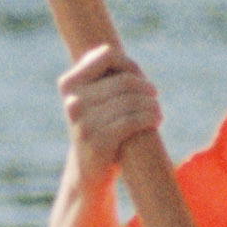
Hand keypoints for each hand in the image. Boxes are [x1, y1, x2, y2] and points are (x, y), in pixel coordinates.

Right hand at [58, 43, 161, 169]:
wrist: (90, 172)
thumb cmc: (100, 128)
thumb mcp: (96, 99)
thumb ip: (103, 76)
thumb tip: (121, 57)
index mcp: (69, 83)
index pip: (107, 54)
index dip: (130, 65)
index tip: (139, 79)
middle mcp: (72, 101)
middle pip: (124, 80)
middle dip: (146, 88)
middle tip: (153, 97)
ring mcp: (83, 122)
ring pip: (131, 100)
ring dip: (152, 105)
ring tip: (157, 111)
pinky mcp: (97, 141)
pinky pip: (132, 120)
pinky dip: (150, 118)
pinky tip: (156, 120)